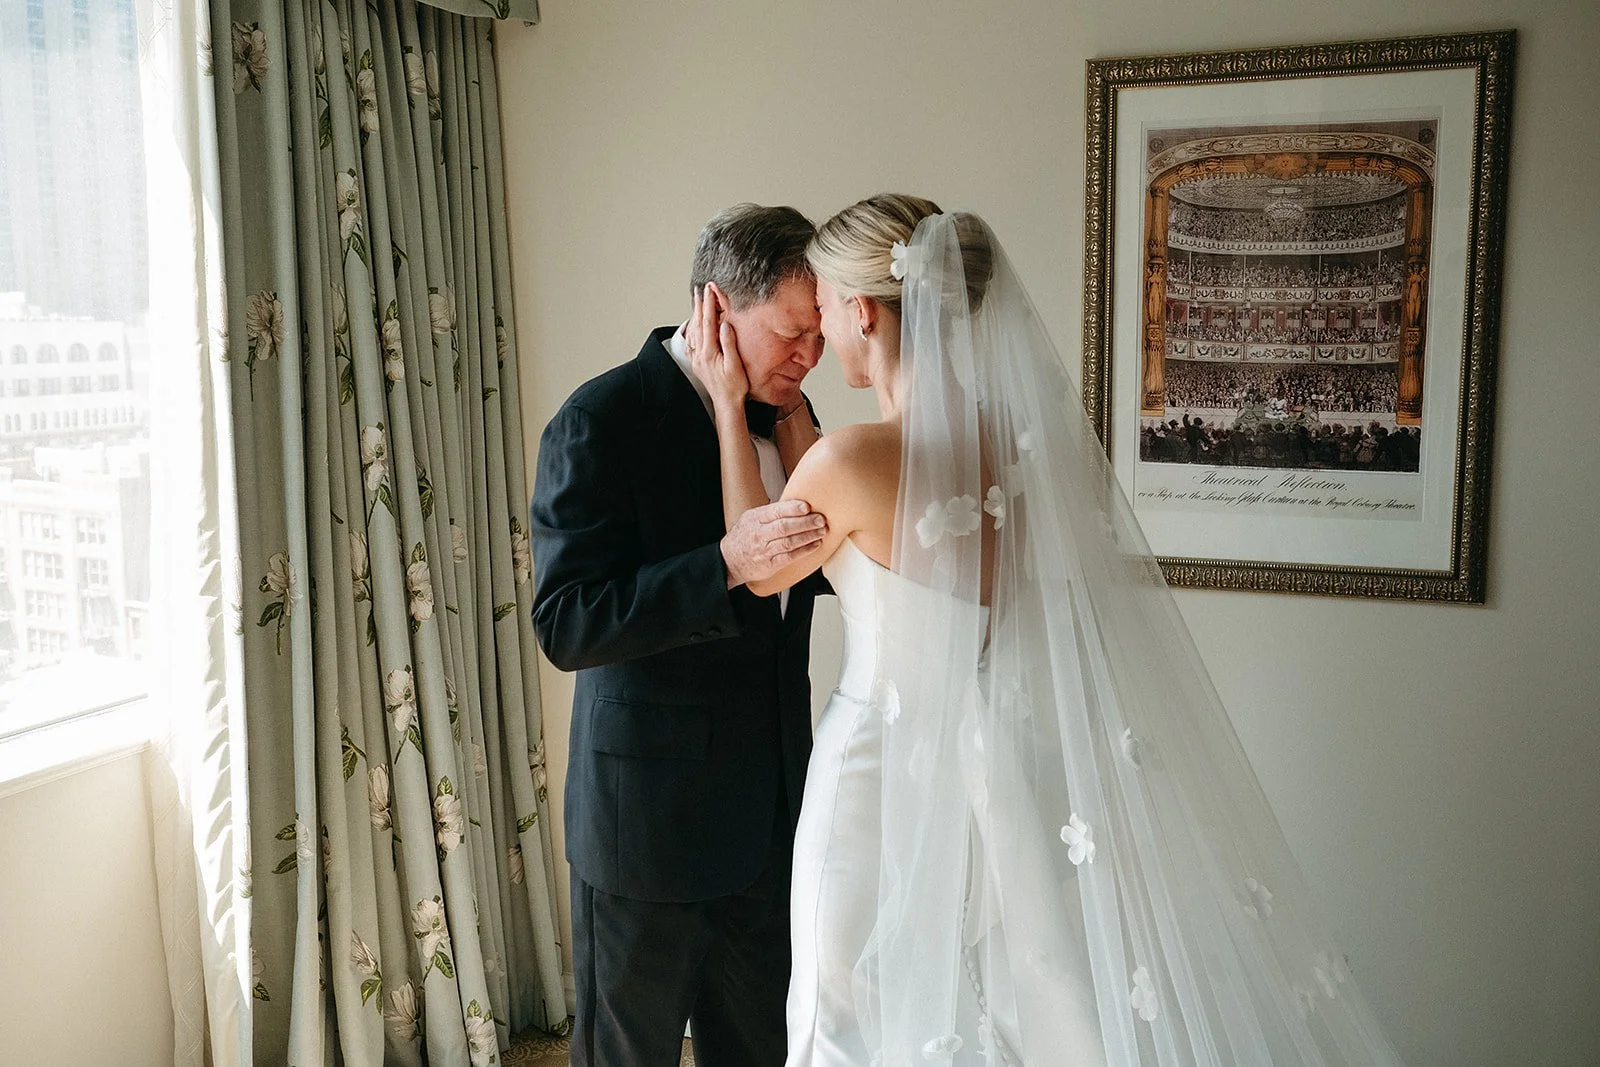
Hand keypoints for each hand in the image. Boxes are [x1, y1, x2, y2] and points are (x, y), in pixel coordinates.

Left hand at [690, 282, 748, 412]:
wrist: (726, 403)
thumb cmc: (735, 386)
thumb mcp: (735, 365)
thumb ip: (729, 344)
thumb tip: (724, 324)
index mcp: (709, 352)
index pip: (708, 322)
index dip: (709, 305)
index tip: (710, 290)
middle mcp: (700, 354)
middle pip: (698, 324)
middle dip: (700, 305)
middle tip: (700, 290)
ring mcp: (697, 358)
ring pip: (693, 331)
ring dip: (695, 315)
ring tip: (697, 301)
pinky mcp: (698, 362)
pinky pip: (691, 342)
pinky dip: (692, 329)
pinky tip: (693, 324)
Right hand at [721, 499, 826, 588]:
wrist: (729, 561)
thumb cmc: (743, 538)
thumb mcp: (751, 519)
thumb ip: (770, 513)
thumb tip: (795, 504)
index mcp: (755, 519)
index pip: (775, 511)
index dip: (792, 508)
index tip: (807, 506)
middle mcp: (759, 534)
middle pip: (784, 527)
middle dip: (805, 523)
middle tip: (821, 519)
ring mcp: (764, 551)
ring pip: (789, 542)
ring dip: (808, 536)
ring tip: (822, 531)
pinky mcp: (770, 565)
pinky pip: (790, 557)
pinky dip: (804, 550)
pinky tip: (815, 545)